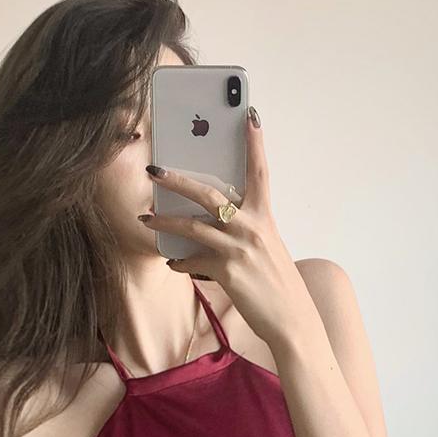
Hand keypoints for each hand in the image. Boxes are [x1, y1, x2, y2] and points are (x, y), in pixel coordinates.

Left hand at [139, 108, 316, 349]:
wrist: (292, 321)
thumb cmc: (278, 286)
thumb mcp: (268, 249)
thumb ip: (246, 230)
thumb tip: (216, 222)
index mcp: (264, 217)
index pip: (260, 172)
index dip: (255, 142)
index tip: (249, 115)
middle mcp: (251, 227)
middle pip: (208, 194)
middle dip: (177, 180)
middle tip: (154, 170)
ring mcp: (239, 248)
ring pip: (191, 226)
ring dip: (164, 222)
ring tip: (145, 219)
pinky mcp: (227, 271)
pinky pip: (192, 261)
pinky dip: (179, 262)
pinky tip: (172, 264)